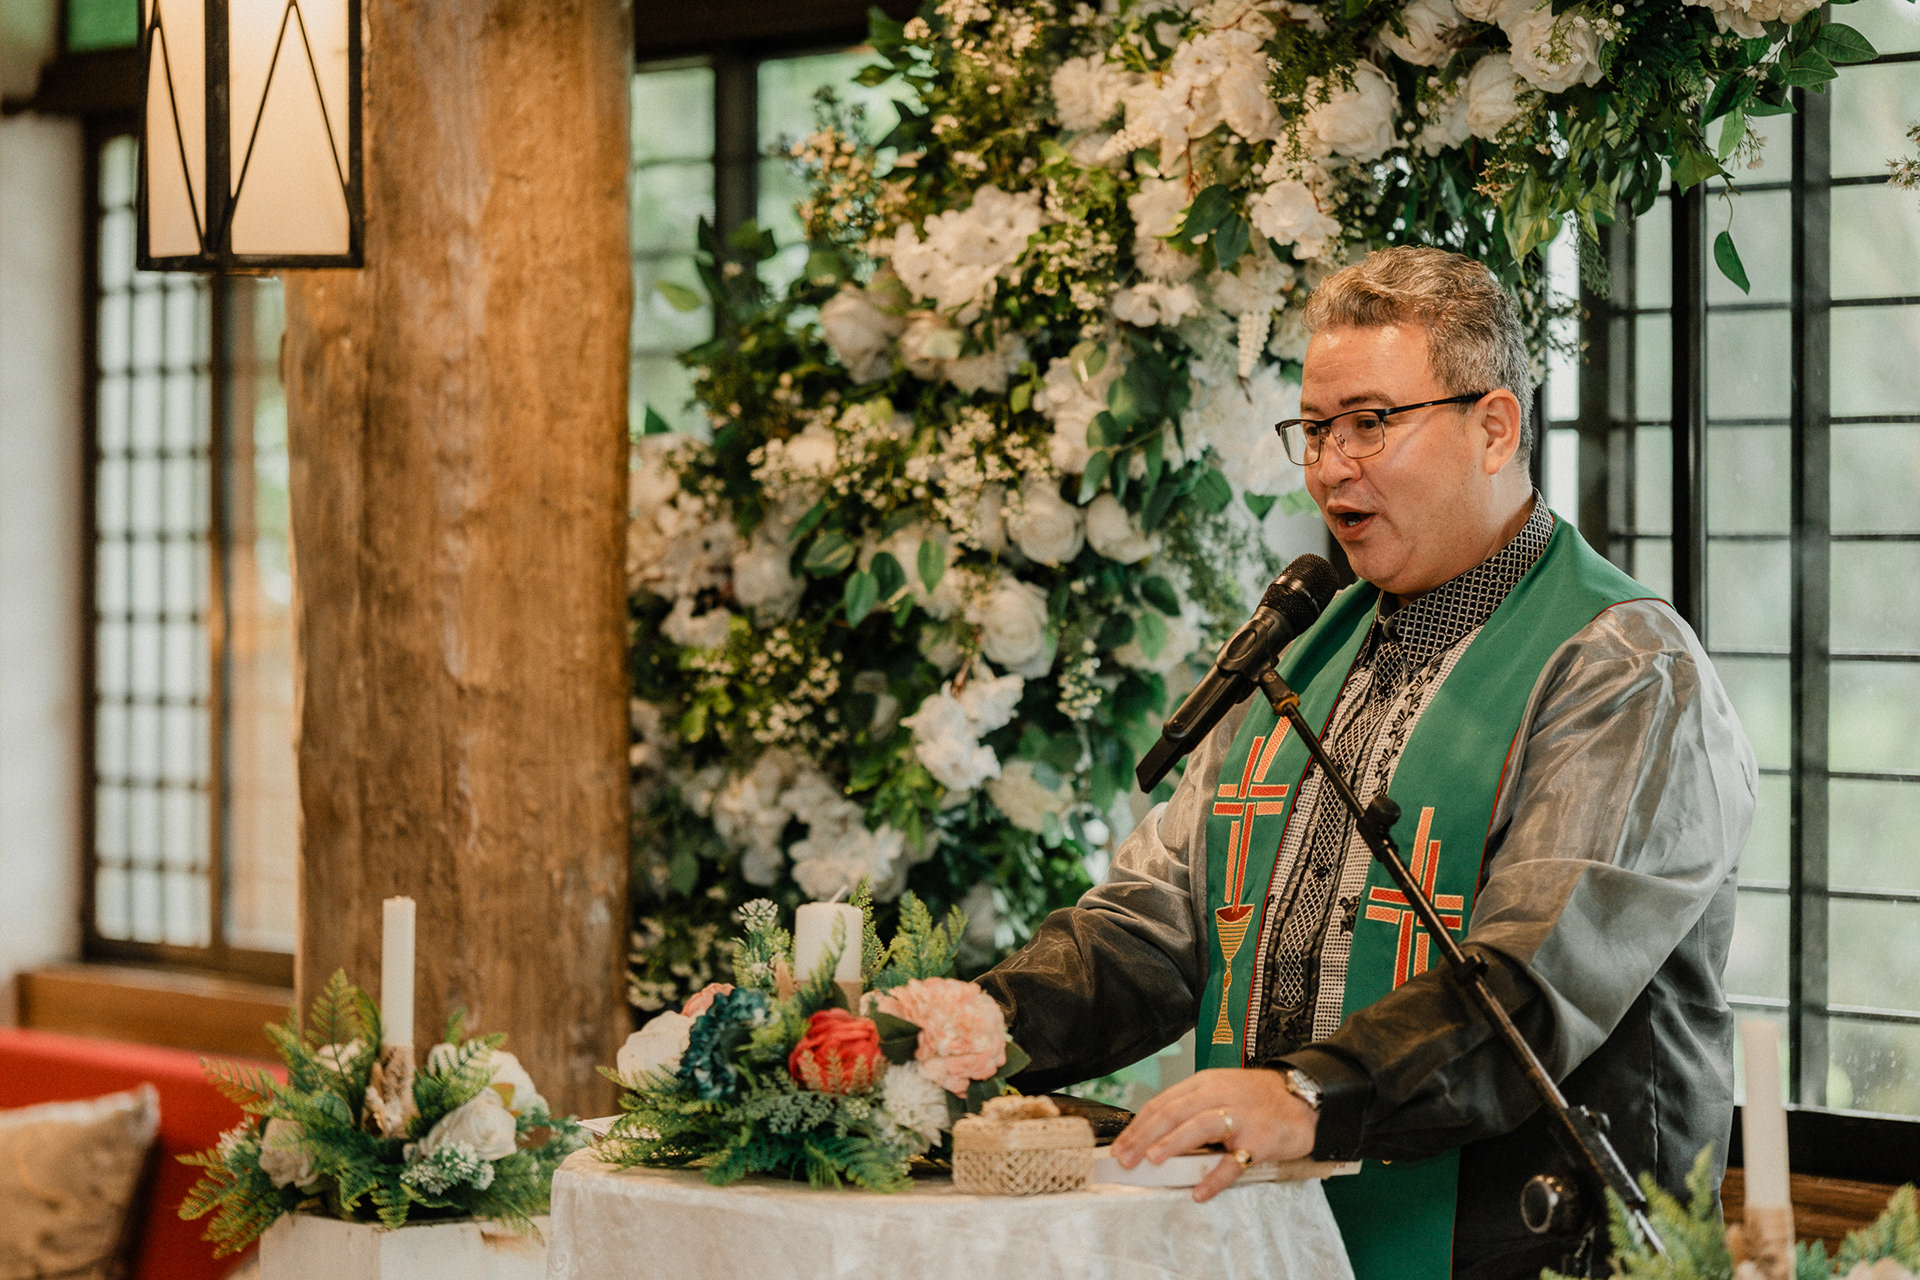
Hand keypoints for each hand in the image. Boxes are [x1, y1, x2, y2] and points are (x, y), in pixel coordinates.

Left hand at [1109, 1068, 1317, 1202]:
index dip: (1137, 1125)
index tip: (1120, 1146)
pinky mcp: (1260, 1140)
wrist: (1302, 1098)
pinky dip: (1215, 1178)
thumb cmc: (1256, 1098)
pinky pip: (1234, 1162)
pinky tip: (1199, 1191)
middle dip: (1144, 1136)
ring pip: (1199, 1127)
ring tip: (1152, 1160)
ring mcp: (1240, 1117)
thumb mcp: (1220, 1089)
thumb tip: (1153, 1135)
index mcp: (1205, 1083)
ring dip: (1172, 1143)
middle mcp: (1219, 1096)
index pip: (1162, 1102)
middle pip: (1173, 1112)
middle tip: (1125, 1159)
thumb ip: (1191, 1106)